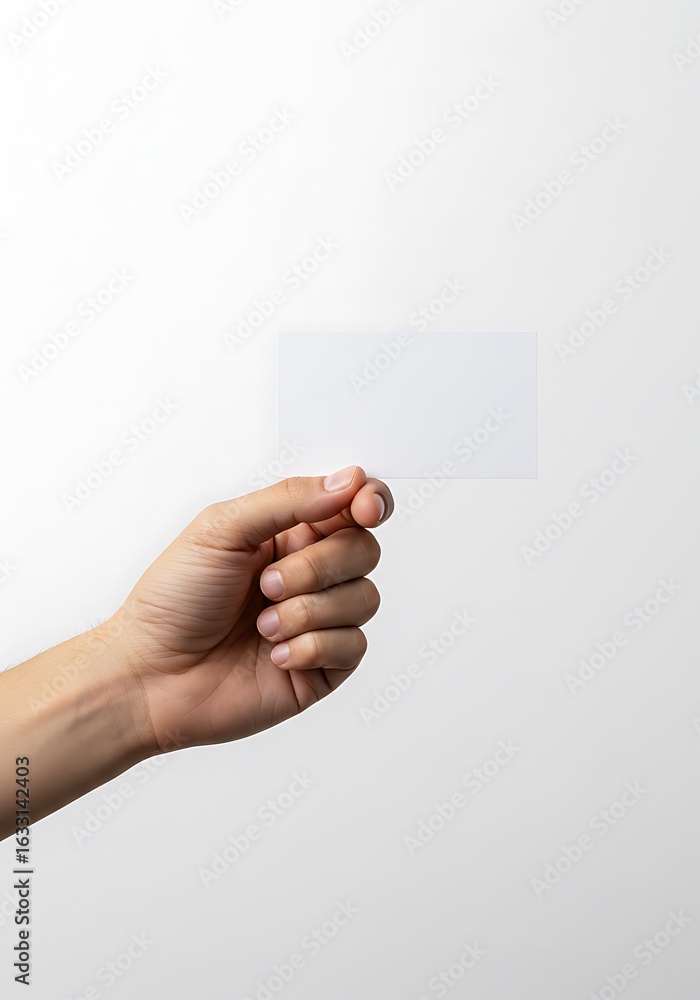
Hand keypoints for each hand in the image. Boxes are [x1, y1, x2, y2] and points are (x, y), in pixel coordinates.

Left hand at [110, 466, 392, 753]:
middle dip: (319, 566)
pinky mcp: (323, 667)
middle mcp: (311, 573)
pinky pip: (353, 646)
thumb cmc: (174, 599)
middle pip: (364, 550)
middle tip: (268, 584)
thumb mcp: (221, 529)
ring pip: (364, 598)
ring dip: (308, 611)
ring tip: (261, 626)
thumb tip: (348, 482)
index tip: (364, 507)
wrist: (151, 675)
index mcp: (289, 532)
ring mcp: (321, 621)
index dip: (369, 500)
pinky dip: (311, 647)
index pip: (353, 505)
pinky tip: (273, 654)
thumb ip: (288, 500)